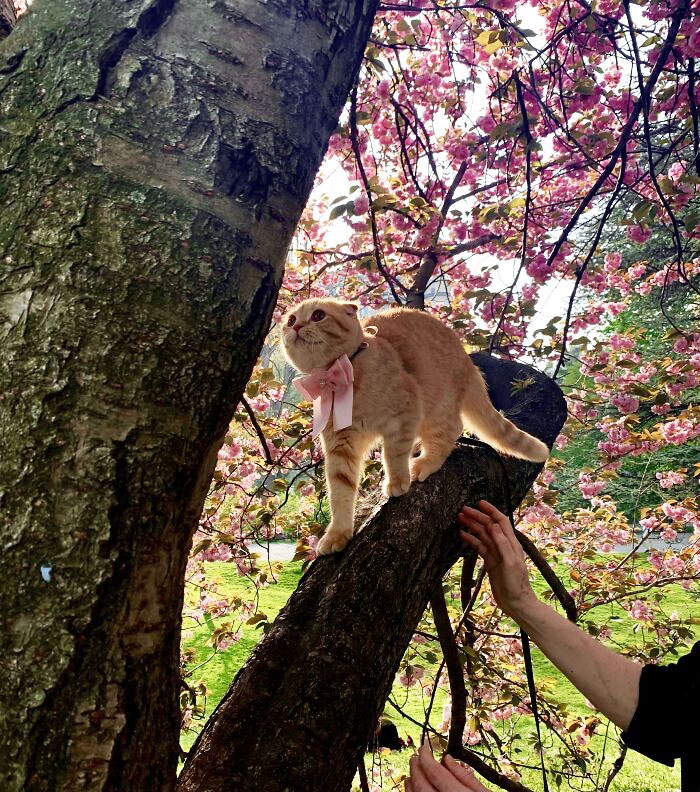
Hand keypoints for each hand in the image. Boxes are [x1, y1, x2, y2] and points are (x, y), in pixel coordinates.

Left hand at [405, 741, 486, 791]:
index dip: (426, 757)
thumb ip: (465, 777)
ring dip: (412, 782)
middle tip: (415, 757)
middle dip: (416, 768)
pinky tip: (414, 789)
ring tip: (413, 772)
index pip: (435, 773)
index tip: (423, 748)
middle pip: (422, 785)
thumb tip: (447, 759)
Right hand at [457, 500, 536, 618]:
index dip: (491, 510)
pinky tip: (462, 535)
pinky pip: (479, 547)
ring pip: (483, 535)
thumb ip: (502, 543)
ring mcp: (496, 553)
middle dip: (477, 516)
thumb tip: (492, 524)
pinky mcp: (490, 561)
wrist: (516, 602)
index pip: (501, 521)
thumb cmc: (516, 583)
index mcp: (511, 543)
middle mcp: (504, 545)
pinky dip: (471, 540)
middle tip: (463, 510)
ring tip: (460, 519)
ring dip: (472, 526)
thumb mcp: (510, 562)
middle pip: (490, 526)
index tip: (480, 503)